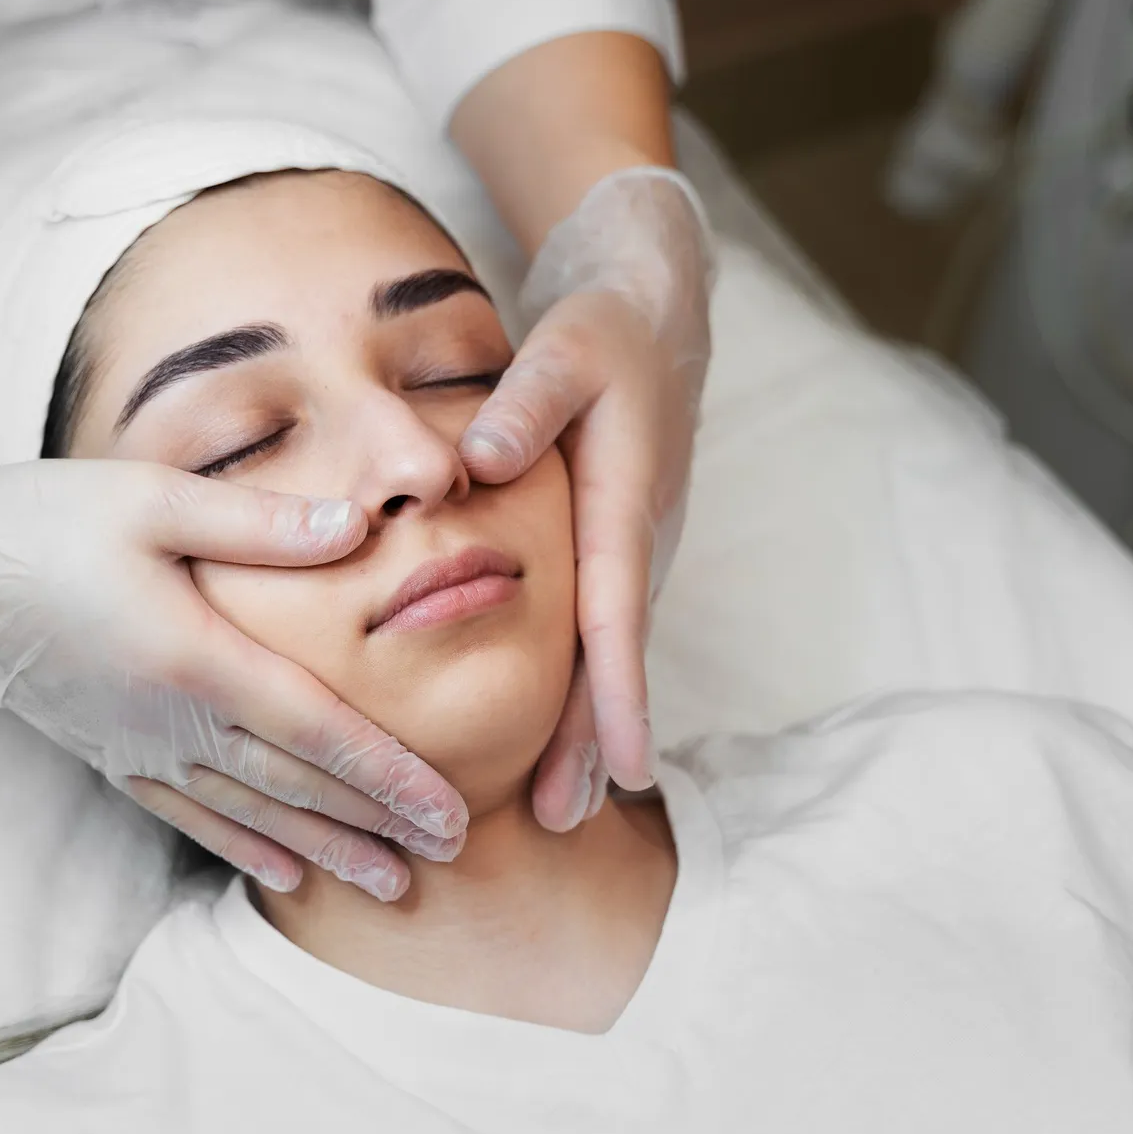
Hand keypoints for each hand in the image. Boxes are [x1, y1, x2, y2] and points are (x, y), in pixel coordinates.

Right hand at [0, 396, 468, 898]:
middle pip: (292, 787)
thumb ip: (262, 523)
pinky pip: (186, 814)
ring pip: (246, 813)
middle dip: (374, 824)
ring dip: (321, 849)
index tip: (450, 811)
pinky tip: (276, 871)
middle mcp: (167, 721)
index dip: (388, 776)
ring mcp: (133, 745)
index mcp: (192, 659)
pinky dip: (238, 844)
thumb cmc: (43, 520)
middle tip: (448, 858)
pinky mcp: (104, 750)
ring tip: (386, 884)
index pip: (314, 731)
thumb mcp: (154, 498)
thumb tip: (363, 526)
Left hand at [458, 167, 713, 825]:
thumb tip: (477, 464)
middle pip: (613, 658)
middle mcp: (636, 539)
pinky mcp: (614, 546)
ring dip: (588, 728)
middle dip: (595, 743)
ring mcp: (631, 547)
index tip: (627, 767)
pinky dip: (582, 687)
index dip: (618, 695)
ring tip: (558, 808)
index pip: (617, 613)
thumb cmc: (602, 332)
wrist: (655, 311)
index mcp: (623, 501)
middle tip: (563, 822)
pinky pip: (598, 630)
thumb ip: (525, 403)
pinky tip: (556, 737)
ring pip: (607, 652)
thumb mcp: (563, 348)